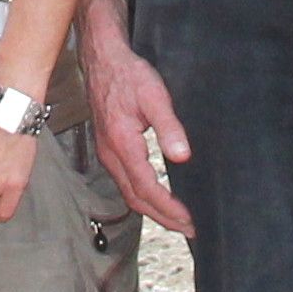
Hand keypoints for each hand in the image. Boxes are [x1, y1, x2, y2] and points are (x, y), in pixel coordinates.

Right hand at [83, 26, 195, 236]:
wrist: (102, 60)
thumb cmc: (128, 75)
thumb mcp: (155, 96)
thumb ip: (169, 127)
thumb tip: (182, 156)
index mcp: (122, 144)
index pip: (146, 188)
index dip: (169, 208)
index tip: (190, 220)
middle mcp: (111, 155)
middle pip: (136, 199)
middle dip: (163, 218)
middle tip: (189, 230)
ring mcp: (107, 154)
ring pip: (129, 194)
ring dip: (154, 211)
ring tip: (178, 221)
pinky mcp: (109, 150)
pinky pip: (125, 183)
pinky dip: (143, 197)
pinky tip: (158, 198)